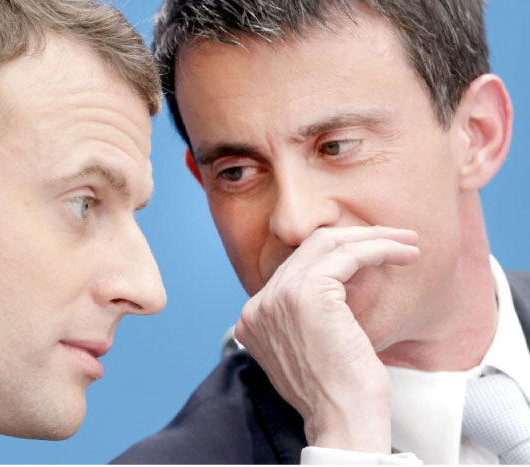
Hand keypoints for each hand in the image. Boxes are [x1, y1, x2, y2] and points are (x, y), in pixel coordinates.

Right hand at [234, 226, 418, 452]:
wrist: (344, 422)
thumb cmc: (338, 393)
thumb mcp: (310, 350)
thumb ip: (303, 319)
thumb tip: (333, 289)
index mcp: (254, 318)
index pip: (294, 268)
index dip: (337, 256)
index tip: (373, 254)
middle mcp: (259, 304)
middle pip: (308, 249)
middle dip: (357, 237)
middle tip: (398, 240)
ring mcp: (278, 297)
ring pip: (327, 243)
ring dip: (374, 238)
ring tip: (408, 245)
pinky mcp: (306, 294)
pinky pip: (347, 254)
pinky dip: (378, 248)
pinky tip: (403, 254)